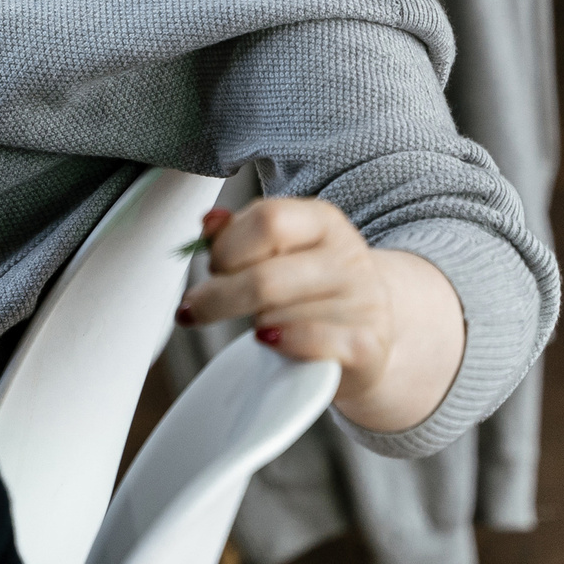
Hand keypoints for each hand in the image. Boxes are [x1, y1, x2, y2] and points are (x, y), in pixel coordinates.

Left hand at [176, 197, 464, 434]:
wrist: (366, 334)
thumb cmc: (310, 290)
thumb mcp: (280, 251)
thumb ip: (240, 233)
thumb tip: (209, 222)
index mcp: (323, 220)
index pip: (267, 219)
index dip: (225, 247)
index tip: (211, 267)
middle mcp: (348, 255)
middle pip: (264, 276)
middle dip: (217, 298)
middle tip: (196, 308)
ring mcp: (362, 301)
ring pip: (277, 316)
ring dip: (254, 325)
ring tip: (259, 327)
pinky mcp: (367, 345)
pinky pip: (308, 344)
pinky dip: (280, 344)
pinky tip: (271, 341)